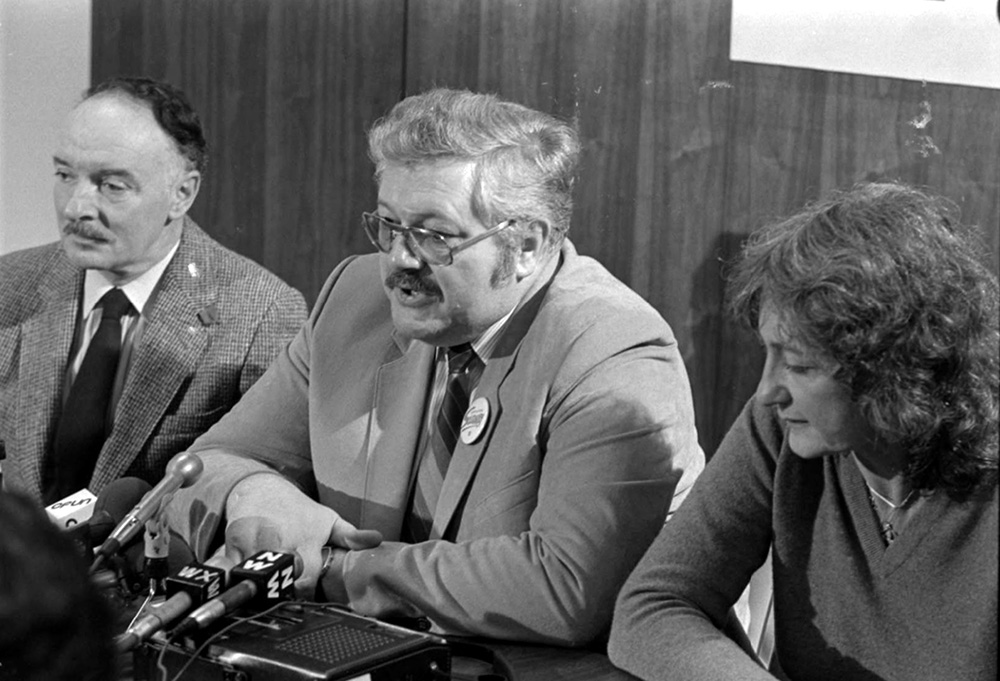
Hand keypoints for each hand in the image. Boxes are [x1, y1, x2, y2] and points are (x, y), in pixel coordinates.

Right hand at [222, 474, 381, 597]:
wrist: (263, 489)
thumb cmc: (298, 510)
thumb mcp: (328, 519)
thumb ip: (350, 535)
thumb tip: (377, 540)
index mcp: (305, 540)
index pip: (308, 579)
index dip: (307, 593)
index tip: (306, 596)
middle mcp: (278, 542)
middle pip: (280, 581)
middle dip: (282, 592)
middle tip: (284, 594)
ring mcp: (252, 544)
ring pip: (252, 579)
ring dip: (258, 590)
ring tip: (265, 591)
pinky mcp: (230, 544)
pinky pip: (228, 571)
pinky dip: (232, 580)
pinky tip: (240, 581)